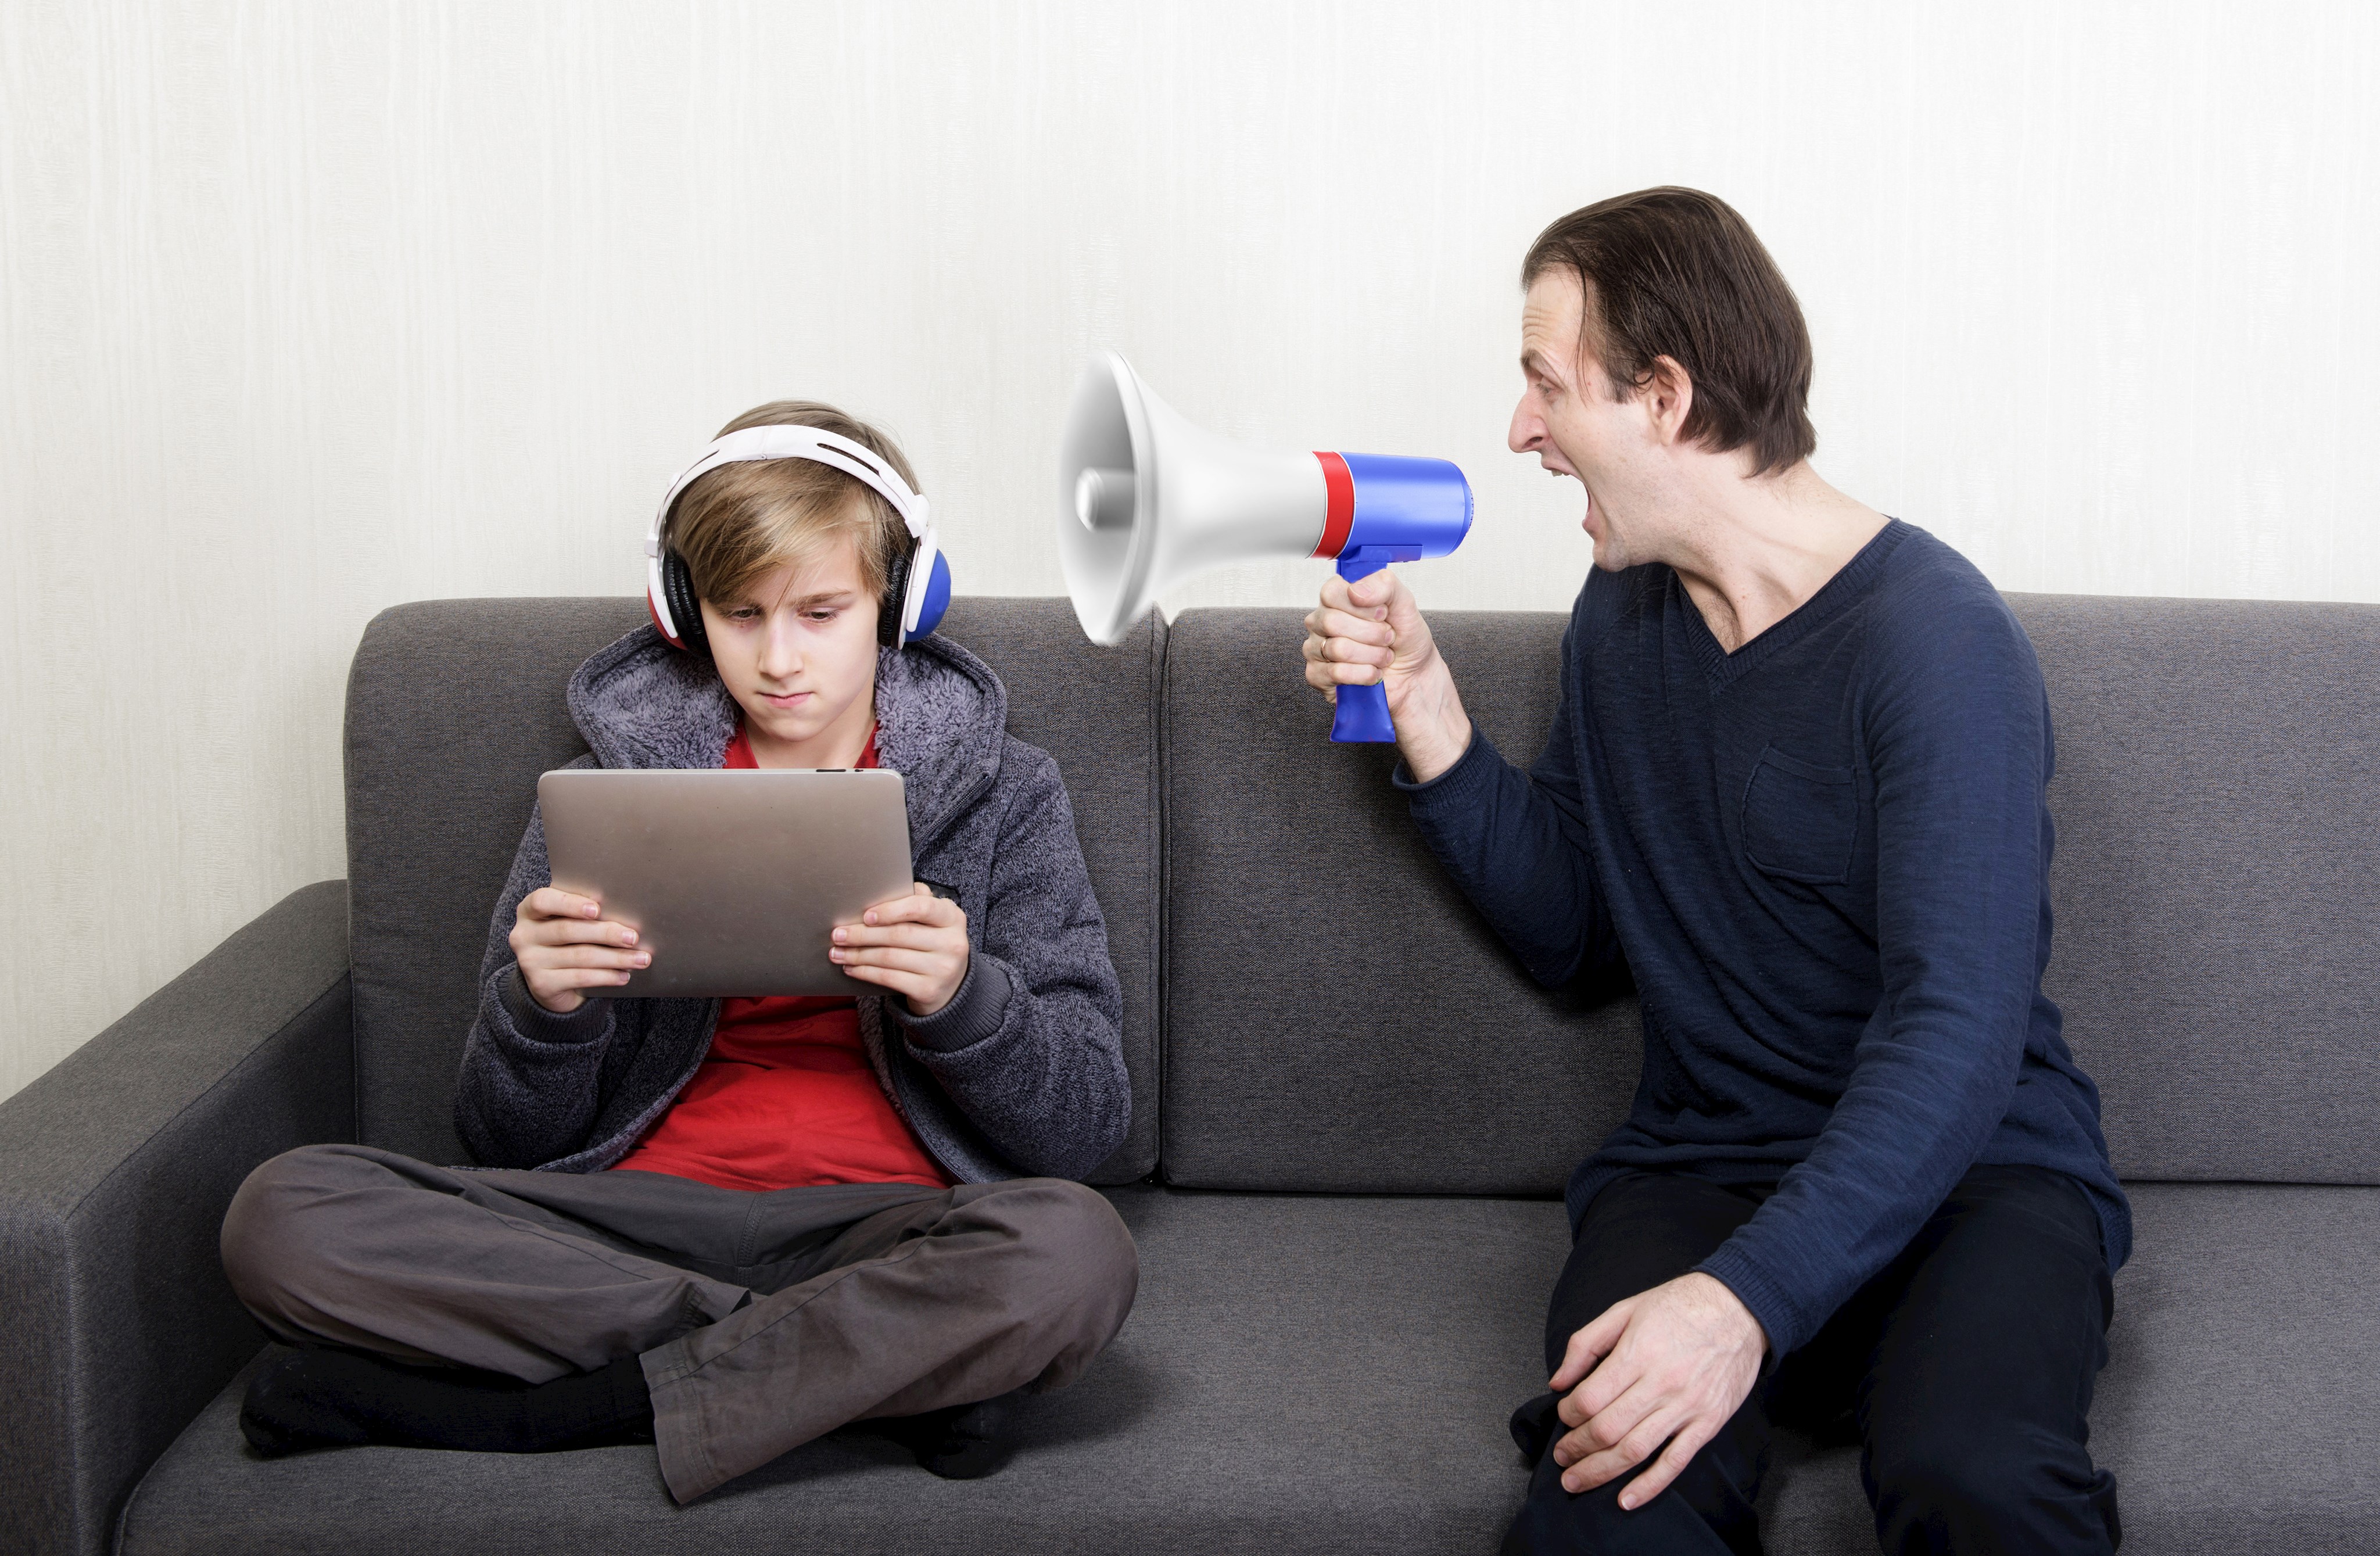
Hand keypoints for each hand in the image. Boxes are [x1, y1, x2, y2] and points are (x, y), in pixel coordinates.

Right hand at [510, 887, 648, 1013]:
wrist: (549, 981)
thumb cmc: (566, 941)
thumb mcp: (568, 921)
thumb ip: (585, 913)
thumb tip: (624, 911)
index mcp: (529, 910)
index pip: (543, 901)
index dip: (570, 904)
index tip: (597, 909)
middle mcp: (524, 935)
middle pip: (568, 930)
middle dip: (606, 933)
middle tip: (634, 937)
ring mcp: (529, 961)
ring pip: (580, 956)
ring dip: (615, 958)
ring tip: (640, 958)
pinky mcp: (541, 984)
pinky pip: (580, 977)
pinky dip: (606, 976)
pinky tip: (624, 975)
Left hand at [832, 882, 969, 1015]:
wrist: (951, 988)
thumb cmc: (933, 946)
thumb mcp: (934, 922)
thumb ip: (915, 903)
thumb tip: (880, 892)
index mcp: (953, 918)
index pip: (921, 907)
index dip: (891, 910)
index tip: (866, 915)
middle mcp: (952, 943)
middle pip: (899, 934)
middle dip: (863, 934)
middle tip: (838, 934)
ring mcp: (942, 969)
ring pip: (890, 957)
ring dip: (858, 954)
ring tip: (837, 952)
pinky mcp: (929, 990)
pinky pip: (889, 978)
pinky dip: (865, 972)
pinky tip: (851, 968)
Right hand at [1300, 568, 1472, 779]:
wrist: (1415, 677)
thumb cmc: (1406, 640)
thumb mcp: (1404, 603)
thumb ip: (1384, 584)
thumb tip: (1356, 591)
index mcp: (1337, 599)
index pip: (1331, 592)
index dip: (1362, 606)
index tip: (1382, 614)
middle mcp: (1322, 622)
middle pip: (1332, 621)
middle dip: (1371, 634)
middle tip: (1386, 638)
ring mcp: (1316, 649)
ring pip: (1337, 648)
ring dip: (1372, 656)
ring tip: (1383, 657)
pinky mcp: (1317, 676)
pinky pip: (1336, 673)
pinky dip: (1364, 675)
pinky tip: (1373, 674)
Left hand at [1546, 1272, 1767, 1509]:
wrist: (1738, 1307)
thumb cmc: (1678, 1305)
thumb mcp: (1624, 1310)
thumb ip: (1585, 1344)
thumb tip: (1558, 1381)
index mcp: (1637, 1354)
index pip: (1589, 1399)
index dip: (1568, 1414)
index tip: (1563, 1416)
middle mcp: (1661, 1384)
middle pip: (1607, 1429)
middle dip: (1576, 1448)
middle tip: (1561, 1457)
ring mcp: (1686, 1407)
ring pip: (1635, 1450)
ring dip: (1601, 1471)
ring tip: (1577, 1480)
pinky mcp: (1707, 1423)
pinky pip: (1675, 1462)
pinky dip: (1649, 1485)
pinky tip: (1626, 1500)